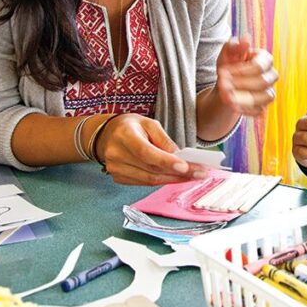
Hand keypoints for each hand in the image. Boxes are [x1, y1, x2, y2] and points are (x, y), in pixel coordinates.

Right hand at [95, 113, 210, 185]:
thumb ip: (164, 140)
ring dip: (173, 179)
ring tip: (192, 176)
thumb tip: (179, 156)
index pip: (146, 153)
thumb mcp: (149, 123)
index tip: (186, 167)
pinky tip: (175, 177)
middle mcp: (116, 154)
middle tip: (199, 173)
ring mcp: (116, 169)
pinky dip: (162, 181)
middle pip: (151, 170)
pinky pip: (144, 183)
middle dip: (178, 173)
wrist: (106, 135)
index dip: (167, 162)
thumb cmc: (130, 127)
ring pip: (149, 180)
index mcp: (124, 135)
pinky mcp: (119, 178)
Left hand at [215, 36, 277, 115]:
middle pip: (263, 82)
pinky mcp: (263, 106)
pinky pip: (258, 110)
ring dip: (243, 98)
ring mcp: (269, 92)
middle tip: (222, 84)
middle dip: (240, 84)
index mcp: (265, 59)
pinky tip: (230, 104)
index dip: (241, 70)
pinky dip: (244, 109)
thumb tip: (245, 39)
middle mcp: (271, 76)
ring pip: (264, 98)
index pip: (259, 66)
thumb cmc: (229, 66)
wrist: (225, 86)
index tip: (223, 71)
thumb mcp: (227, 55)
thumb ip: (233, 46)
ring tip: (225, 97)